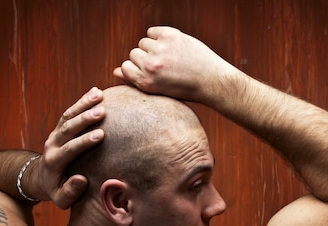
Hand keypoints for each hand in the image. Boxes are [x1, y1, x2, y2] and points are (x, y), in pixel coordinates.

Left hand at [40, 87, 104, 208]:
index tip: (100, 135)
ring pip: (68, 116)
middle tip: (102, 111)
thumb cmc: (56, 191)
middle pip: (67, 128)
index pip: (69, 149)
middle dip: (84, 119)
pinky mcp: (59, 128)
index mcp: (53, 162)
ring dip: (83, 104)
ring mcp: (55, 134)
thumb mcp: (61, 200)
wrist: (41, 178)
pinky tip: (96, 92)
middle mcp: (52, 144)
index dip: (83, 142)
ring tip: (99, 95)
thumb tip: (81, 180)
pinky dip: (82, 102)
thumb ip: (70, 192)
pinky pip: (70, 112)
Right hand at [113, 27, 235, 103]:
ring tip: (169, 57)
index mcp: (146, 83)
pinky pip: (152, 31)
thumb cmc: (185, 89)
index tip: (148, 72)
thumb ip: (136, 80)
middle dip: (144, 58)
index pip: (125, 67)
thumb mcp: (158, 91)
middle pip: (134, 54)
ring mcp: (161, 49)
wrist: (212, 81)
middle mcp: (151, 66)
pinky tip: (171, 46)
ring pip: (143, 42)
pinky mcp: (170, 36)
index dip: (136, 68)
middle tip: (162, 65)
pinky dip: (159, 36)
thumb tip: (116, 71)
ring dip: (153, 47)